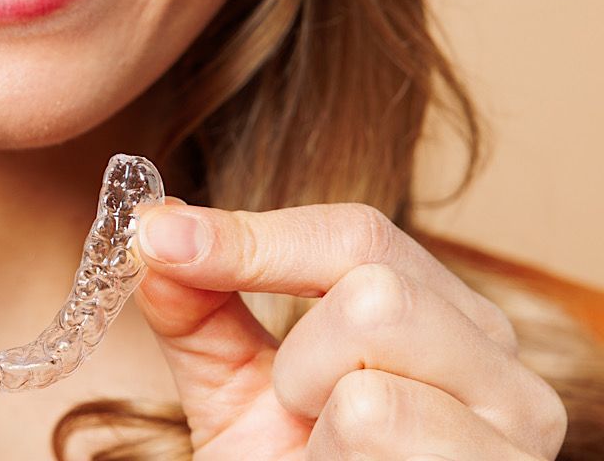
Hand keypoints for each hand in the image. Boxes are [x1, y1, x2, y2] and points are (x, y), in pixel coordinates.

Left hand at [134, 201, 566, 459]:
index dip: (251, 235)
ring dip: (315, 408)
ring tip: (328, 452)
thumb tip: (157, 231)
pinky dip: (332, 455)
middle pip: (374, 285)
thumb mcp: (235, 390)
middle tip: (298, 412)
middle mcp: (495, 358)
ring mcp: (514, 422)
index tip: (157, 240)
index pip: (357, 235)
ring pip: (375, 349)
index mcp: (438, 315)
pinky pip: (374, 417)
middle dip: (300, 354)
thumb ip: (198, 310)